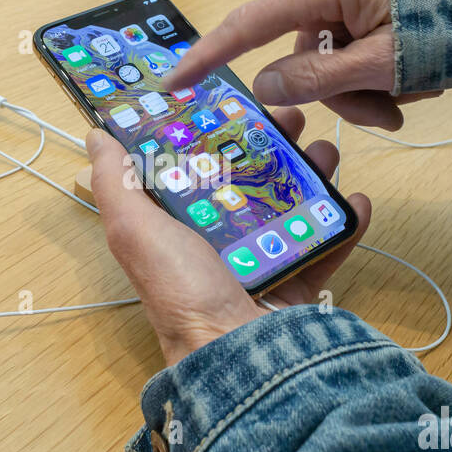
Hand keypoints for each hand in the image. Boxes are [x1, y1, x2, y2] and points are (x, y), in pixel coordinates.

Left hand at [86, 109, 371, 367]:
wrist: (236, 355)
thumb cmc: (180, 291)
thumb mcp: (134, 230)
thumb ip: (115, 183)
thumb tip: (95, 136)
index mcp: (181, 223)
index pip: (201, 163)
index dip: (218, 129)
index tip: (238, 96)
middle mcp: (223, 238)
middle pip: (253, 176)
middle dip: (276, 141)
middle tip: (296, 115)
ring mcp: (266, 259)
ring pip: (295, 202)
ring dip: (315, 170)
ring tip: (328, 151)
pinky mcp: (302, 280)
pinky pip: (328, 243)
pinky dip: (346, 220)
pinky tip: (356, 198)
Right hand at [164, 0, 440, 128]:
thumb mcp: (385, 63)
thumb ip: (317, 78)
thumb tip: (262, 86)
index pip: (251, 22)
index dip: (210, 55)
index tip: (174, 81)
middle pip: (302, 55)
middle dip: (341, 94)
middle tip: (390, 117)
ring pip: (332, 62)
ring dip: (367, 91)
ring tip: (417, 94)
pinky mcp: (375, 2)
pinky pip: (356, 52)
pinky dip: (379, 77)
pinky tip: (418, 79)